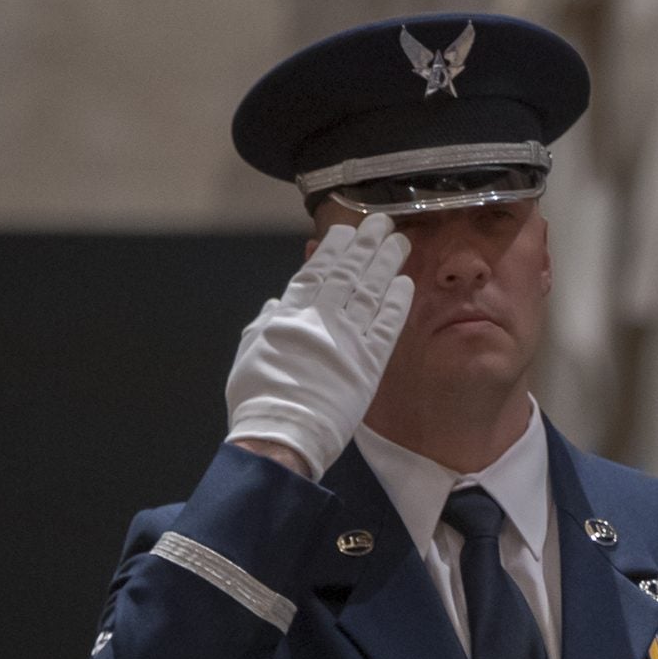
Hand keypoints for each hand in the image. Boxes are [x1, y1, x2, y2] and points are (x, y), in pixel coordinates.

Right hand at [225, 214, 413, 473]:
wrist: (282, 434)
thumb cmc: (258, 398)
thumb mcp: (251, 351)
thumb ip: (266, 324)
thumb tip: (277, 303)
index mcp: (288, 315)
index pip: (314, 273)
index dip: (332, 250)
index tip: (345, 232)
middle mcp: (320, 319)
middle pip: (347, 275)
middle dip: (365, 247)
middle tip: (382, 224)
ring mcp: (347, 339)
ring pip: (370, 293)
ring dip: (386, 265)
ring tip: (399, 242)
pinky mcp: (369, 363)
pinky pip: (387, 326)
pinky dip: (396, 303)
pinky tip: (406, 283)